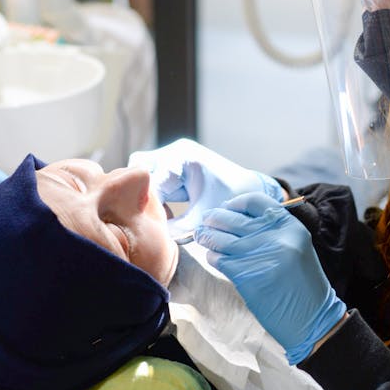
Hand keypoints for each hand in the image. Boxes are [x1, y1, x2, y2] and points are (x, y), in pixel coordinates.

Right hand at [128, 139, 282, 232]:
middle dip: (140, 193)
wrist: (251, 188)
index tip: (147, 223)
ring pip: (143, 171)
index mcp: (181, 158)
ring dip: (147, 192)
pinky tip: (165, 211)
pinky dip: (155, 192)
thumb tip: (154, 238)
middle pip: (139, 168)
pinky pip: (154, 175)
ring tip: (159, 214)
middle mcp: (175, 151)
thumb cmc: (232, 200)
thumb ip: (178, 228)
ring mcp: (174, 154)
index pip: (149, 180)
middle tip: (149, 216)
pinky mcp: (175, 163)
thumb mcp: (204, 217)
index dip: (145, 203)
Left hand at [195, 191, 346, 363]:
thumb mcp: (295, 246)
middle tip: (207, 220)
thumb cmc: (301, 283)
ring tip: (202, 236)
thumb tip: (235, 218)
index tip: (226, 207)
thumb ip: (271, 230)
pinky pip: (220, 260)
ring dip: (208, 236)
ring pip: (222, 239)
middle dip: (215, 218)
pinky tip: (214, 257)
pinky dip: (213, 257)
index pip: (255, 201)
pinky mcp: (246, 275)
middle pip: (234, 219)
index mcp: (290, 226)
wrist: (311, 317)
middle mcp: (275, 237)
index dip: (235, 203)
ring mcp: (260, 255)